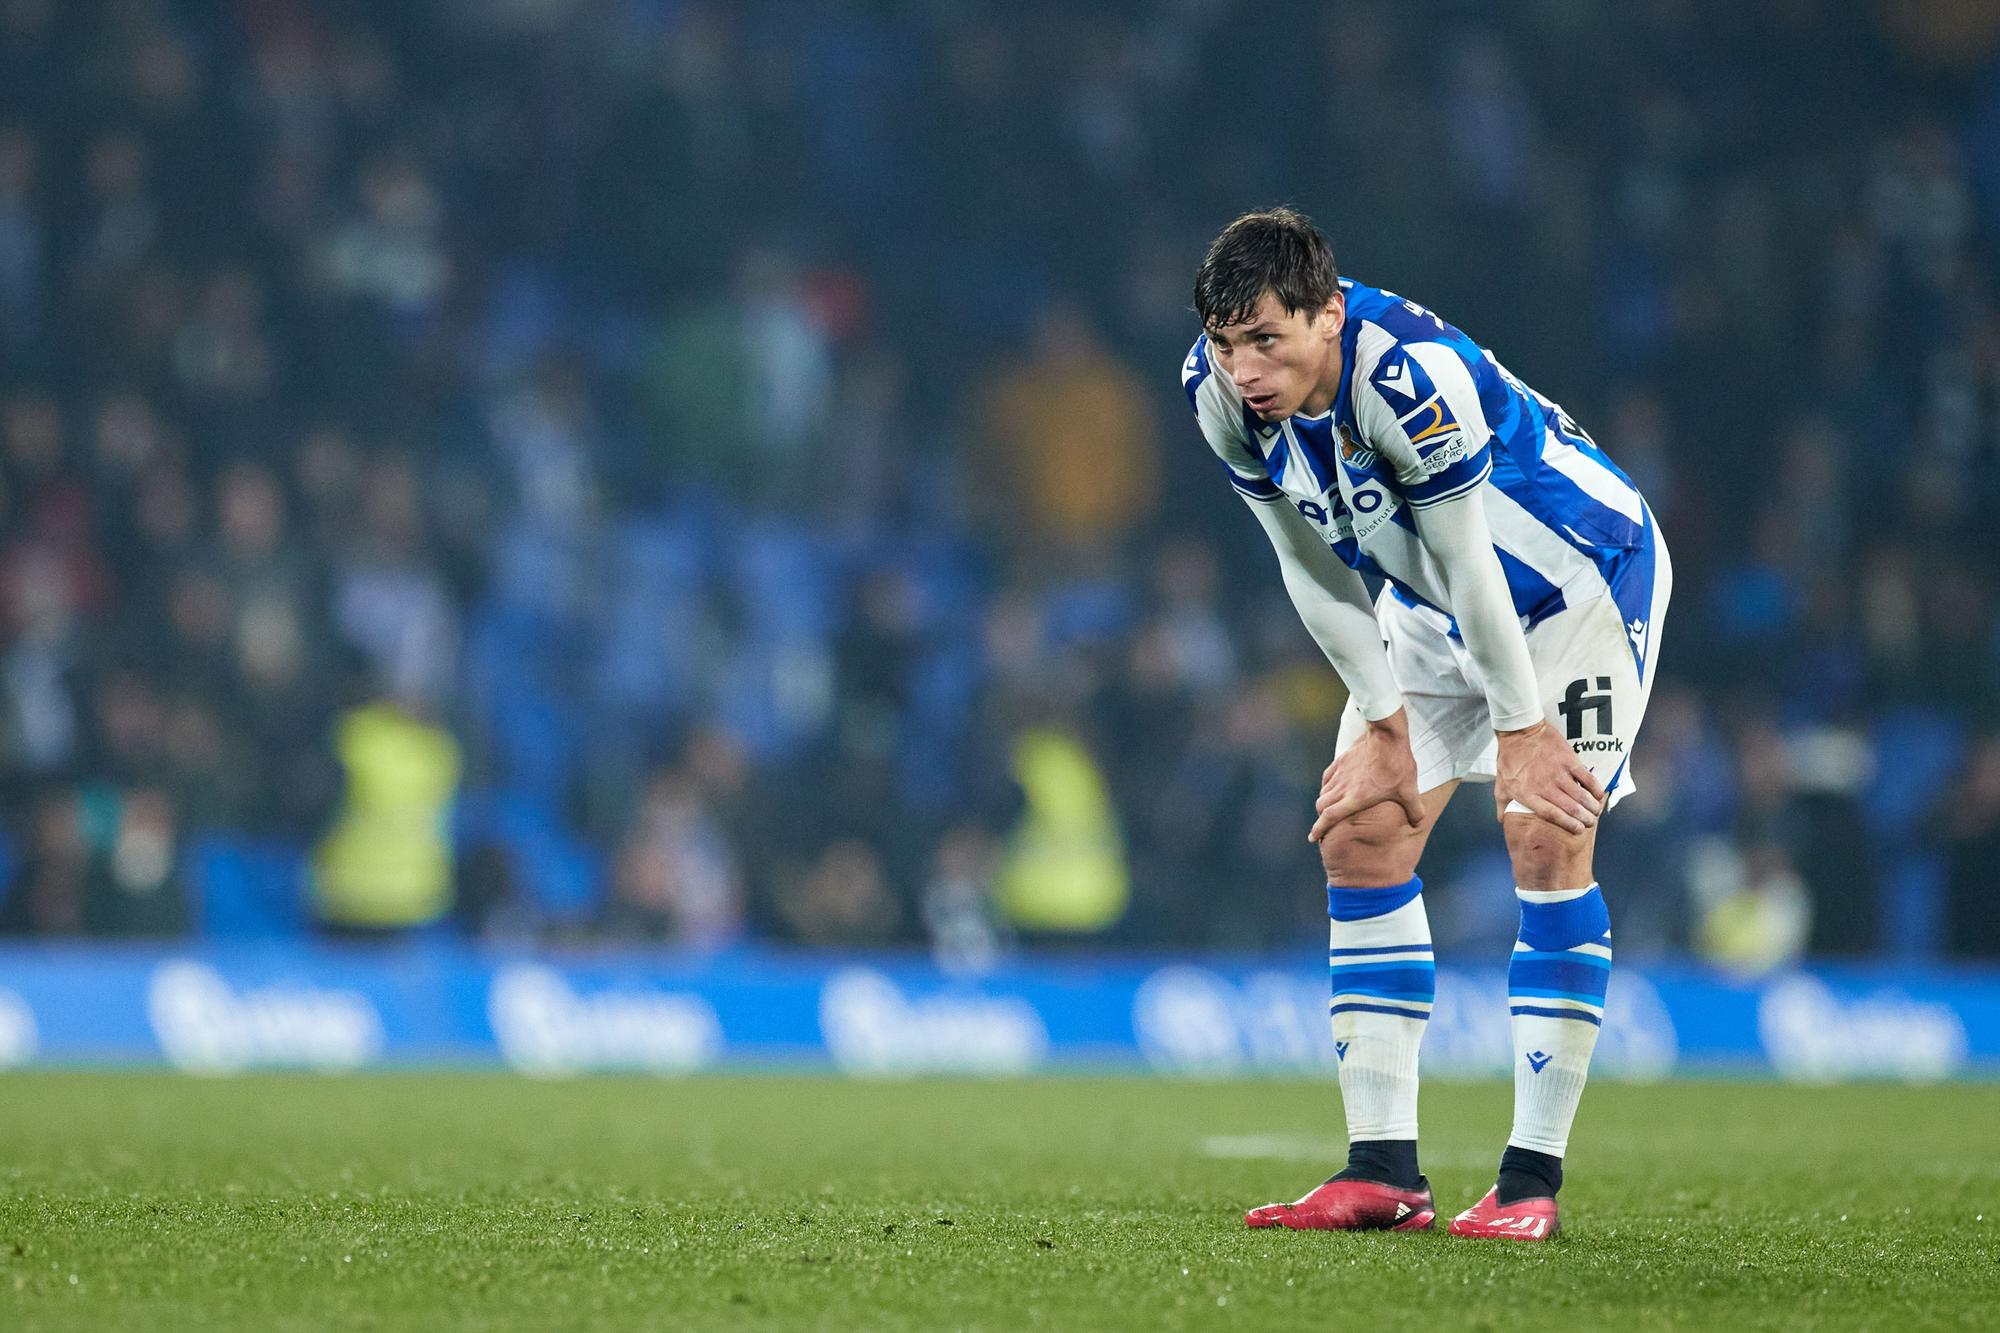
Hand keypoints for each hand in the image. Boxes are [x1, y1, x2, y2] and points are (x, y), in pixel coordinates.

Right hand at [1309, 709, 1424, 842]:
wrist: (1387, 736)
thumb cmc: (1397, 764)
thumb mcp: (1409, 790)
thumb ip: (1414, 809)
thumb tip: (1418, 823)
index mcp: (1356, 798)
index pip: (1330, 817)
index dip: (1319, 828)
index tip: (1312, 837)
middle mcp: (1343, 787)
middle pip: (1322, 806)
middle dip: (1320, 818)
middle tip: (1324, 825)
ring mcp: (1341, 773)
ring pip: (1323, 792)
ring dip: (1324, 803)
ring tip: (1329, 809)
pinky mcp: (1341, 761)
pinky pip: (1327, 777)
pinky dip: (1326, 786)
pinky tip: (1331, 787)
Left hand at [1494, 720, 1603, 833]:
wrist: (1519, 732)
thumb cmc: (1509, 759)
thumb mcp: (1501, 785)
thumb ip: (1503, 805)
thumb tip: (1504, 822)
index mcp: (1528, 794)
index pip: (1552, 815)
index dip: (1567, 824)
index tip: (1577, 830)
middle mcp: (1545, 786)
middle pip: (1570, 808)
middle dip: (1584, 819)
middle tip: (1589, 822)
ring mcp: (1558, 773)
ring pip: (1581, 796)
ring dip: (1592, 806)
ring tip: (1595, 811)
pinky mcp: (1569, 760)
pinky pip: (1587, 778)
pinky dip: (1595, 788)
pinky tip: (1599, 795)